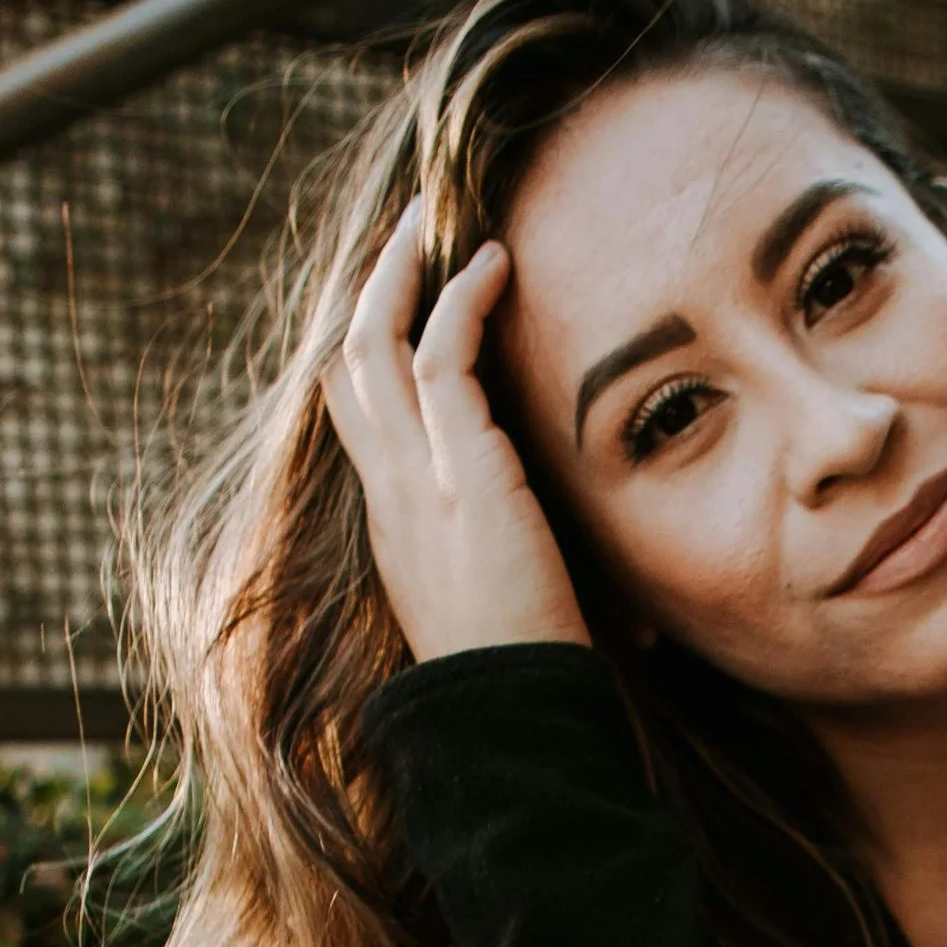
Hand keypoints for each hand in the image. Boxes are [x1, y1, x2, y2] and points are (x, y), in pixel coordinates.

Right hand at [322, 202, 591, 663]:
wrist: (513, 722)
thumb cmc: (524, 679)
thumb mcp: (507, 608)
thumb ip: (516, 565)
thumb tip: (604, 578)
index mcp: (395, 528)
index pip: (355, 418)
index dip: (369, 354)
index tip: (404, 306)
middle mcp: (387, 496)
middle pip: (342, 367)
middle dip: (368, 293)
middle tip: (406, 237)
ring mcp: (411, 481)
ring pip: (369, 344)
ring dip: (400, 274)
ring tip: (435, 224)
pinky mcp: (457, 471)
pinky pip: (439, 355)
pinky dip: (460, 299)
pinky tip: (495, 264)